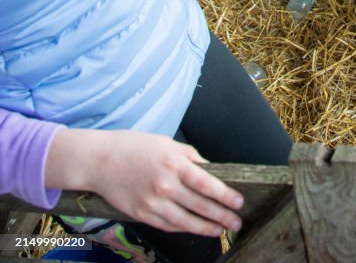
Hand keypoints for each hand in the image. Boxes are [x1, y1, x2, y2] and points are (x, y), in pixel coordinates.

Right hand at [45, 128, 243, 235]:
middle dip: (222, 215)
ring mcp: (153, 203)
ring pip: (186, 221)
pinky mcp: (142, 215)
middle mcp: (165, 186)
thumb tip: (209, 169)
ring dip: (206, 227)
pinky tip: (195, 228)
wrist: (100, 161)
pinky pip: (168, 225)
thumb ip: (189, 156)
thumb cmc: (134, 147)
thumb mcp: (166, 143)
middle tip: (237, 222)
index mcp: (174, 164)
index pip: (207, 183)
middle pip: (200, 206)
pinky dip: (184, 228)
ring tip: (220, 229)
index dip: (225, 195)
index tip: (239, 201)